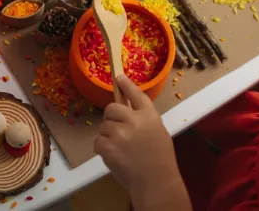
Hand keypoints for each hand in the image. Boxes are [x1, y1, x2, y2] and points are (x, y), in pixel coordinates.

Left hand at [94, 75, 190, 210]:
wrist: (155, 182)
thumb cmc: (160, 159)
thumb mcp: (157, 132)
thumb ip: (144, 119)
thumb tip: (127, 109)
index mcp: (150, 116)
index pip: (136, 94)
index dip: (126, 85)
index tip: (118, 77)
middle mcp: (134, 120)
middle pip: (112, 108)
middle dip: (112, 117)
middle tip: (117, 130)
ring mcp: (120, 133)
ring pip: (104, 126)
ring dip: (108, 135)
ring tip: (120, 148)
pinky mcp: (108, 146)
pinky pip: (97, 141)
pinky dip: (102, 148)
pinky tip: (113, 155)